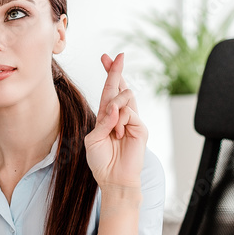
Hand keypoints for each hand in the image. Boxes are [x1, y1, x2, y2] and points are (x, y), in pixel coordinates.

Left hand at [84, 53, 147, 190]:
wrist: (113, 178)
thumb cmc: (101, 161)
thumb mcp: (93, 138)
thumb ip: (103, 121)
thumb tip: (115, 107)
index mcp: (107, 117)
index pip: (108, 91)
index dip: (109, 74)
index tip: (106, 58)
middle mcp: (120, 116)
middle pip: (120, 87)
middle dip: (116, 71)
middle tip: (117, 56)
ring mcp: (131, 121)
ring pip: (124, 98)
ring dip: (114, 109)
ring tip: (113, 130)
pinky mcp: (140, 128)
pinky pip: (128, 112)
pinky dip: (120, 120)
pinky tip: (118, 133)